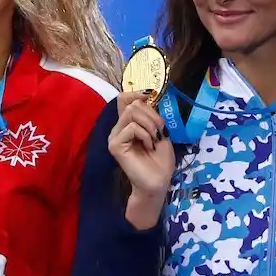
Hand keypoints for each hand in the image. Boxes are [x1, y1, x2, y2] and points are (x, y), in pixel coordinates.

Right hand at [108, 92, 174, 228]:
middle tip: (159, 132)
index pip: (123, 98)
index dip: (136, 93)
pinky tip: (148, 147)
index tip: (150, 97)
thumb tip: (147, 97)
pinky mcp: (115, 144)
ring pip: (131, 112)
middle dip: (152, 115)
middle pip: (132, 104)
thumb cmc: (160, 160)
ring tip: (154, 140)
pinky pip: (132, 127)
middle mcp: (118, 128)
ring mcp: (115, 136)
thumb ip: (151, 115)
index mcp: (128, 123)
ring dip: (150, 124)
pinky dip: (145, 135)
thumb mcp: (160, 131)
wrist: (158, 182)